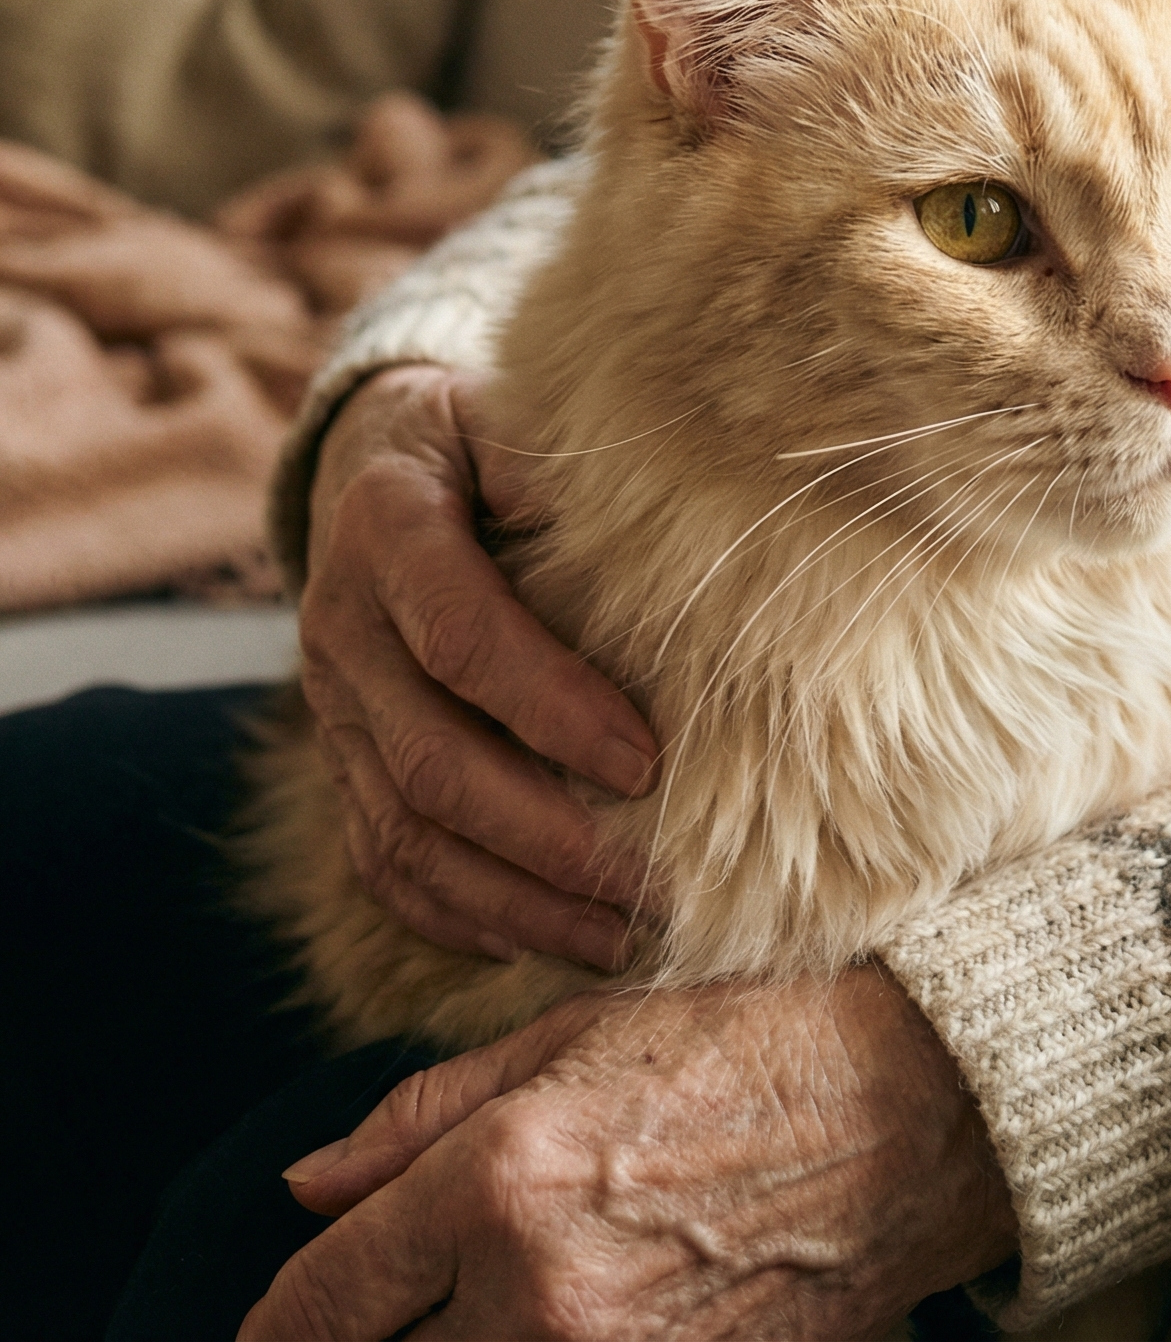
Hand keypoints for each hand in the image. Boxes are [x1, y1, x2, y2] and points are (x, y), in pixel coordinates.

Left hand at [247, 963, 1018, 1341]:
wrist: (908, 1112)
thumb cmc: (738, 1046)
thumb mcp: (568, 1039)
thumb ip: (418, 1119)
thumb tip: (304, 1185)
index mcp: (497, 1182)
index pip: (320, 1302)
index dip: (277, 1324)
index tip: (274, 1327)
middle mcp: (536, 1300)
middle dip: (368, 1337)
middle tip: (393, 1306)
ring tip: (483, 1307)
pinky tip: (557, 1320)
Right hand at [300, 364, 657, 967]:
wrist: (371, 459)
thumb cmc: (476, 438)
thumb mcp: (508, 414)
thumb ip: (559, 464)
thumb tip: (657, 524)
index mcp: (386, 525)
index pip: (462, 636)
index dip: (551, 707)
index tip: (647, 763)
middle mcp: (342, 624)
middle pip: (430, 760)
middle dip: (545, 837)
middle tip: (649, 884)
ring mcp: (330, 704)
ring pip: (404, 831)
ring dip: (513, 897)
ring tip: (618, 935)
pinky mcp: (338, 757)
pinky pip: (377, 858)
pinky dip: (452, 913)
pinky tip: (533, 939)